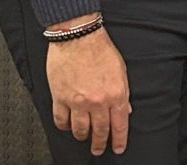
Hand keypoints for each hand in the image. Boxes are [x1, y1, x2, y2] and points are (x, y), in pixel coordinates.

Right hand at [46, 17, 131, 154]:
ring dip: (83, 136)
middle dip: (100, 144)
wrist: (78, 36)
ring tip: (84, 137)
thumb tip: (126, 110)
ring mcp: (78, 101)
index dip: (120, 139)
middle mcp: (97, 101)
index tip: (119, 147)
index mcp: (116, 94)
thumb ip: (123, 92)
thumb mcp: (121, 70)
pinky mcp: (60, 98)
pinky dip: (64, 126)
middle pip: (100, 131)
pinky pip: (61, 120)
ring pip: (80, 130)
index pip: (120, 124)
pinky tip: (67, 126)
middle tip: (99, 150)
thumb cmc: (100, 48)